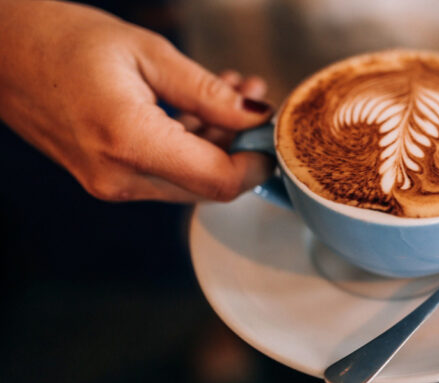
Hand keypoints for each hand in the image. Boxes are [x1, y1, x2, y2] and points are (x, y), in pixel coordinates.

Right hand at [0, 1, 272, 201]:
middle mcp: (119, 177)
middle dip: (241, 146)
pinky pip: (166, 172)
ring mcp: (110, 183)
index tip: (273, 134)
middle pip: (209, 185)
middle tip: (252, 97)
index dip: (258, 163)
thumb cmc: (61, 39)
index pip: (220, 181)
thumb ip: (209, 92)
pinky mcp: (107, 178)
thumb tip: (257, 116)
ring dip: (218, 142)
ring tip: (227, 90)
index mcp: (130, 142)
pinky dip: (192, 145)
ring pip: (190, 180)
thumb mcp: (149, 53)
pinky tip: (198, 106)